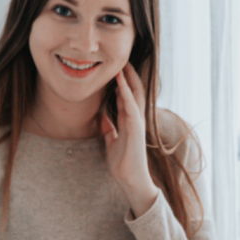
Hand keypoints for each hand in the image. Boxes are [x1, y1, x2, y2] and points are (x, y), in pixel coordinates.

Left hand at [100, 63, 158, 217]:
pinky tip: (120, 83)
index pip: (127, 97)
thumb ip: (109, 129)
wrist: (131, 179)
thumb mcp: (111, 142)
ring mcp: (137, 122)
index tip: (115, 70)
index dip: (122, 83)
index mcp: (129, 121)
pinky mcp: (136, 128)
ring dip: (128, 79)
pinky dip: (125, 94)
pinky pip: (130, 107)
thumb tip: (102, 118)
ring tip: (122, 65)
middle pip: (133, 91)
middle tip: (121, 60)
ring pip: (134, 95)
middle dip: (128, 75)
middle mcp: (135, 119)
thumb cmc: (123, 163)